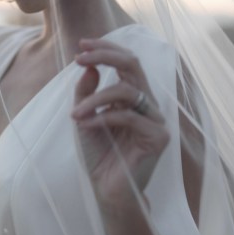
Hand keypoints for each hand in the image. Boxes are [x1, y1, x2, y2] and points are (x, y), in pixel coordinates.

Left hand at [72, 38, 169, 212]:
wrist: (107, 190)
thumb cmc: (98, 155)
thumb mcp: (84, 117)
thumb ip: (86, 93)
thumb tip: (89, 66)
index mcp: (133, 97)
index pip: (126, 62)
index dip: (106, 48)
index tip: (81, 44)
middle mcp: (147, 104)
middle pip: (133, 64)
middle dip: (105, 56)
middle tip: (80, 58)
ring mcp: (156, 120)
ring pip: (127, 91)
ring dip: (95, 98)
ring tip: (74, 114)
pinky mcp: (158, 137)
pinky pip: (129, 117)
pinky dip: (102, 118)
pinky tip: (84, 125)